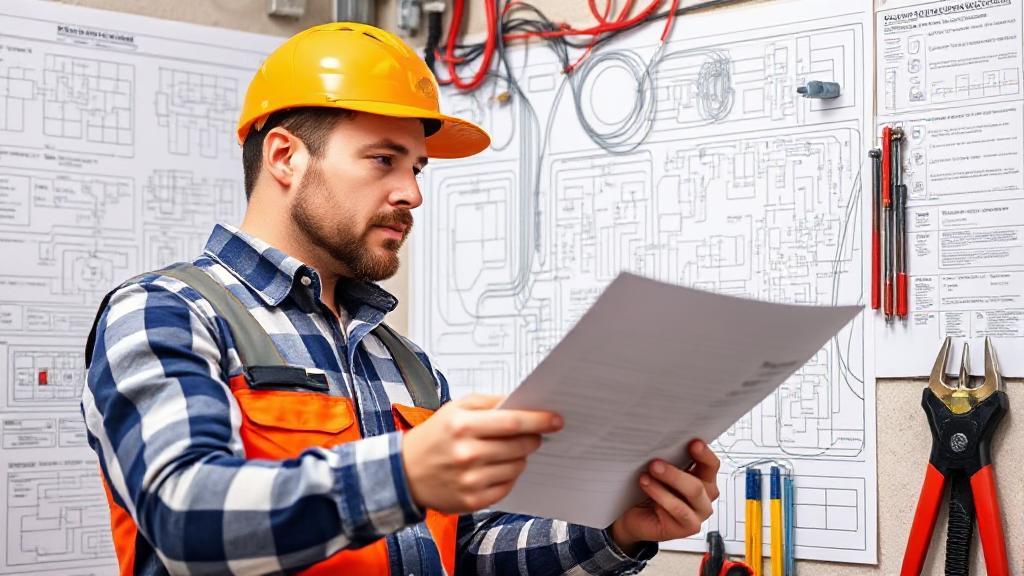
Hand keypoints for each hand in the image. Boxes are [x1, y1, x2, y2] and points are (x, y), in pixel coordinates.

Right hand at [402, 394, 562, 513]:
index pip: (513, 422)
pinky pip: (507, 486)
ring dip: (520, 457)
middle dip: (533, 438)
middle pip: (520, 445)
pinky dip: (508, 475)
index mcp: (462, 426)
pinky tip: (494, 468)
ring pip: (517, 467)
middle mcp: (467, 454)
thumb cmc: (433, 437)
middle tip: (534, 435)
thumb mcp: (456, 409)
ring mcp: (470, 480)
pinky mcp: (472, 501)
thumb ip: (490, 403)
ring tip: (505, 451)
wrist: (404, 472)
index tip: (556, 420)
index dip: (539, 420)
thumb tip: (523, 403)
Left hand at [609, 439, 720, 553]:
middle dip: (675, 472)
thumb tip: (664, 445)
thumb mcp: (661, 473)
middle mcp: (705, 497)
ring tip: (645, 477)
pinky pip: (678, 510)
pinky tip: (648, 489)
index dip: (704, 453)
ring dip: (667, 483)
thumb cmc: (651, 492)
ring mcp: (699, 514)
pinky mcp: (689, 528)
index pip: (711, 465)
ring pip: (691, 494)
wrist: (636, 516)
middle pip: (699, 483)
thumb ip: (670, 461)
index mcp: (703, 479)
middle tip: (655, 463)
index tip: (693, 443)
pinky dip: (662, 498)